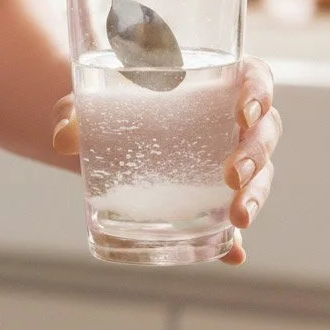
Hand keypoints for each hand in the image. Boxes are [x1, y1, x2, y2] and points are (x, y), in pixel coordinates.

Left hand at [51, 56, 279, 265]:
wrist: (95, 135)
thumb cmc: (103, 103)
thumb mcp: (85, 102)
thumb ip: (73, 111)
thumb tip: (64, 137)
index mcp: (213, 78)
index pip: (254, 77)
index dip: (259, 90)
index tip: (244, 109)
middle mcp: (230, 117)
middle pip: (265, 128)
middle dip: (256, 152)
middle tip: (233, 173)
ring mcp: (228, 156)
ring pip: (262, 171)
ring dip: (256, 193)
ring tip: (239, 218)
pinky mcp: (214, 195)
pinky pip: (233, 213)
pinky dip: (233, 236)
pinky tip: (232, 252)